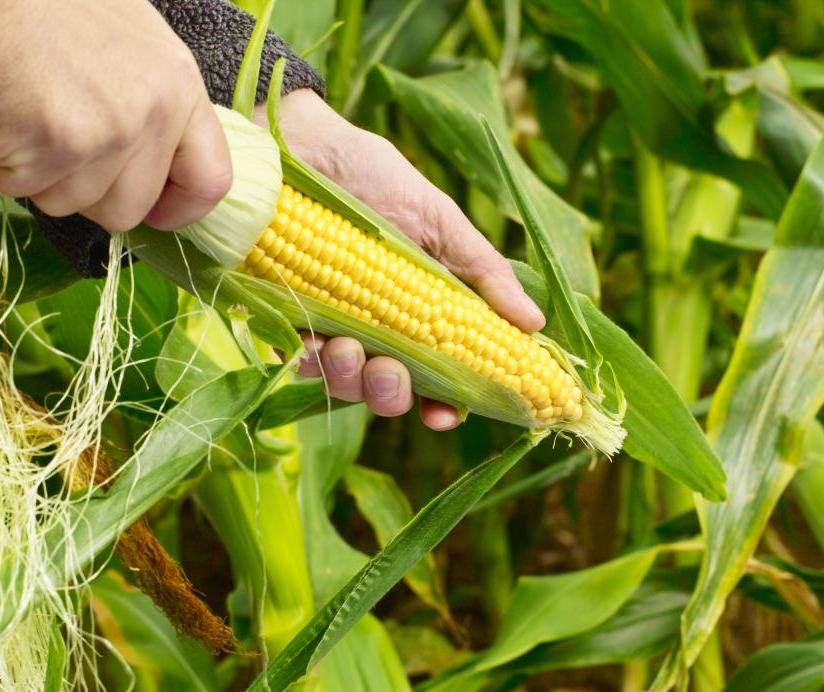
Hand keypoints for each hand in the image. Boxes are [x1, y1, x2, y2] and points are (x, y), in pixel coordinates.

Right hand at [0, 0, 231, 231]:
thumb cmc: (46, 9)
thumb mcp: (134, 47)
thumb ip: (157, 109)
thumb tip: (161, 172)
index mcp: (181, 88)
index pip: (211, 180)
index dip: (182, 209)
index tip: (157, 214)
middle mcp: (153, 114)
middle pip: (130, 209)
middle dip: (90, 195)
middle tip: (60, 147)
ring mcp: (106, 133)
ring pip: (74, 205)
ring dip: (41, 176)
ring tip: (28, 116)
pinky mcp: (54, 146)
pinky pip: (25, 189)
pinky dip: (2, 165)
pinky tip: (0, 115)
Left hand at [257, 90, 544, 430]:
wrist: (298, 143)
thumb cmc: (372, 176)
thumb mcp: (438, 221)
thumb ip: (483, 273)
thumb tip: (535, 323)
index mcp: (421, 311)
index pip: (440, 375)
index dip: (445, 404)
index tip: (445, 415)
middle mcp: (378, 327)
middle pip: (391, 391)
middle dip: (392, 395)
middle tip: (390, 372)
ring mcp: (332, 326)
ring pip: (345, 385)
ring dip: (351, 379)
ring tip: (346, 346)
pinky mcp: (287, 317)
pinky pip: (300, 363)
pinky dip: (309, 360)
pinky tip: (313, 339)